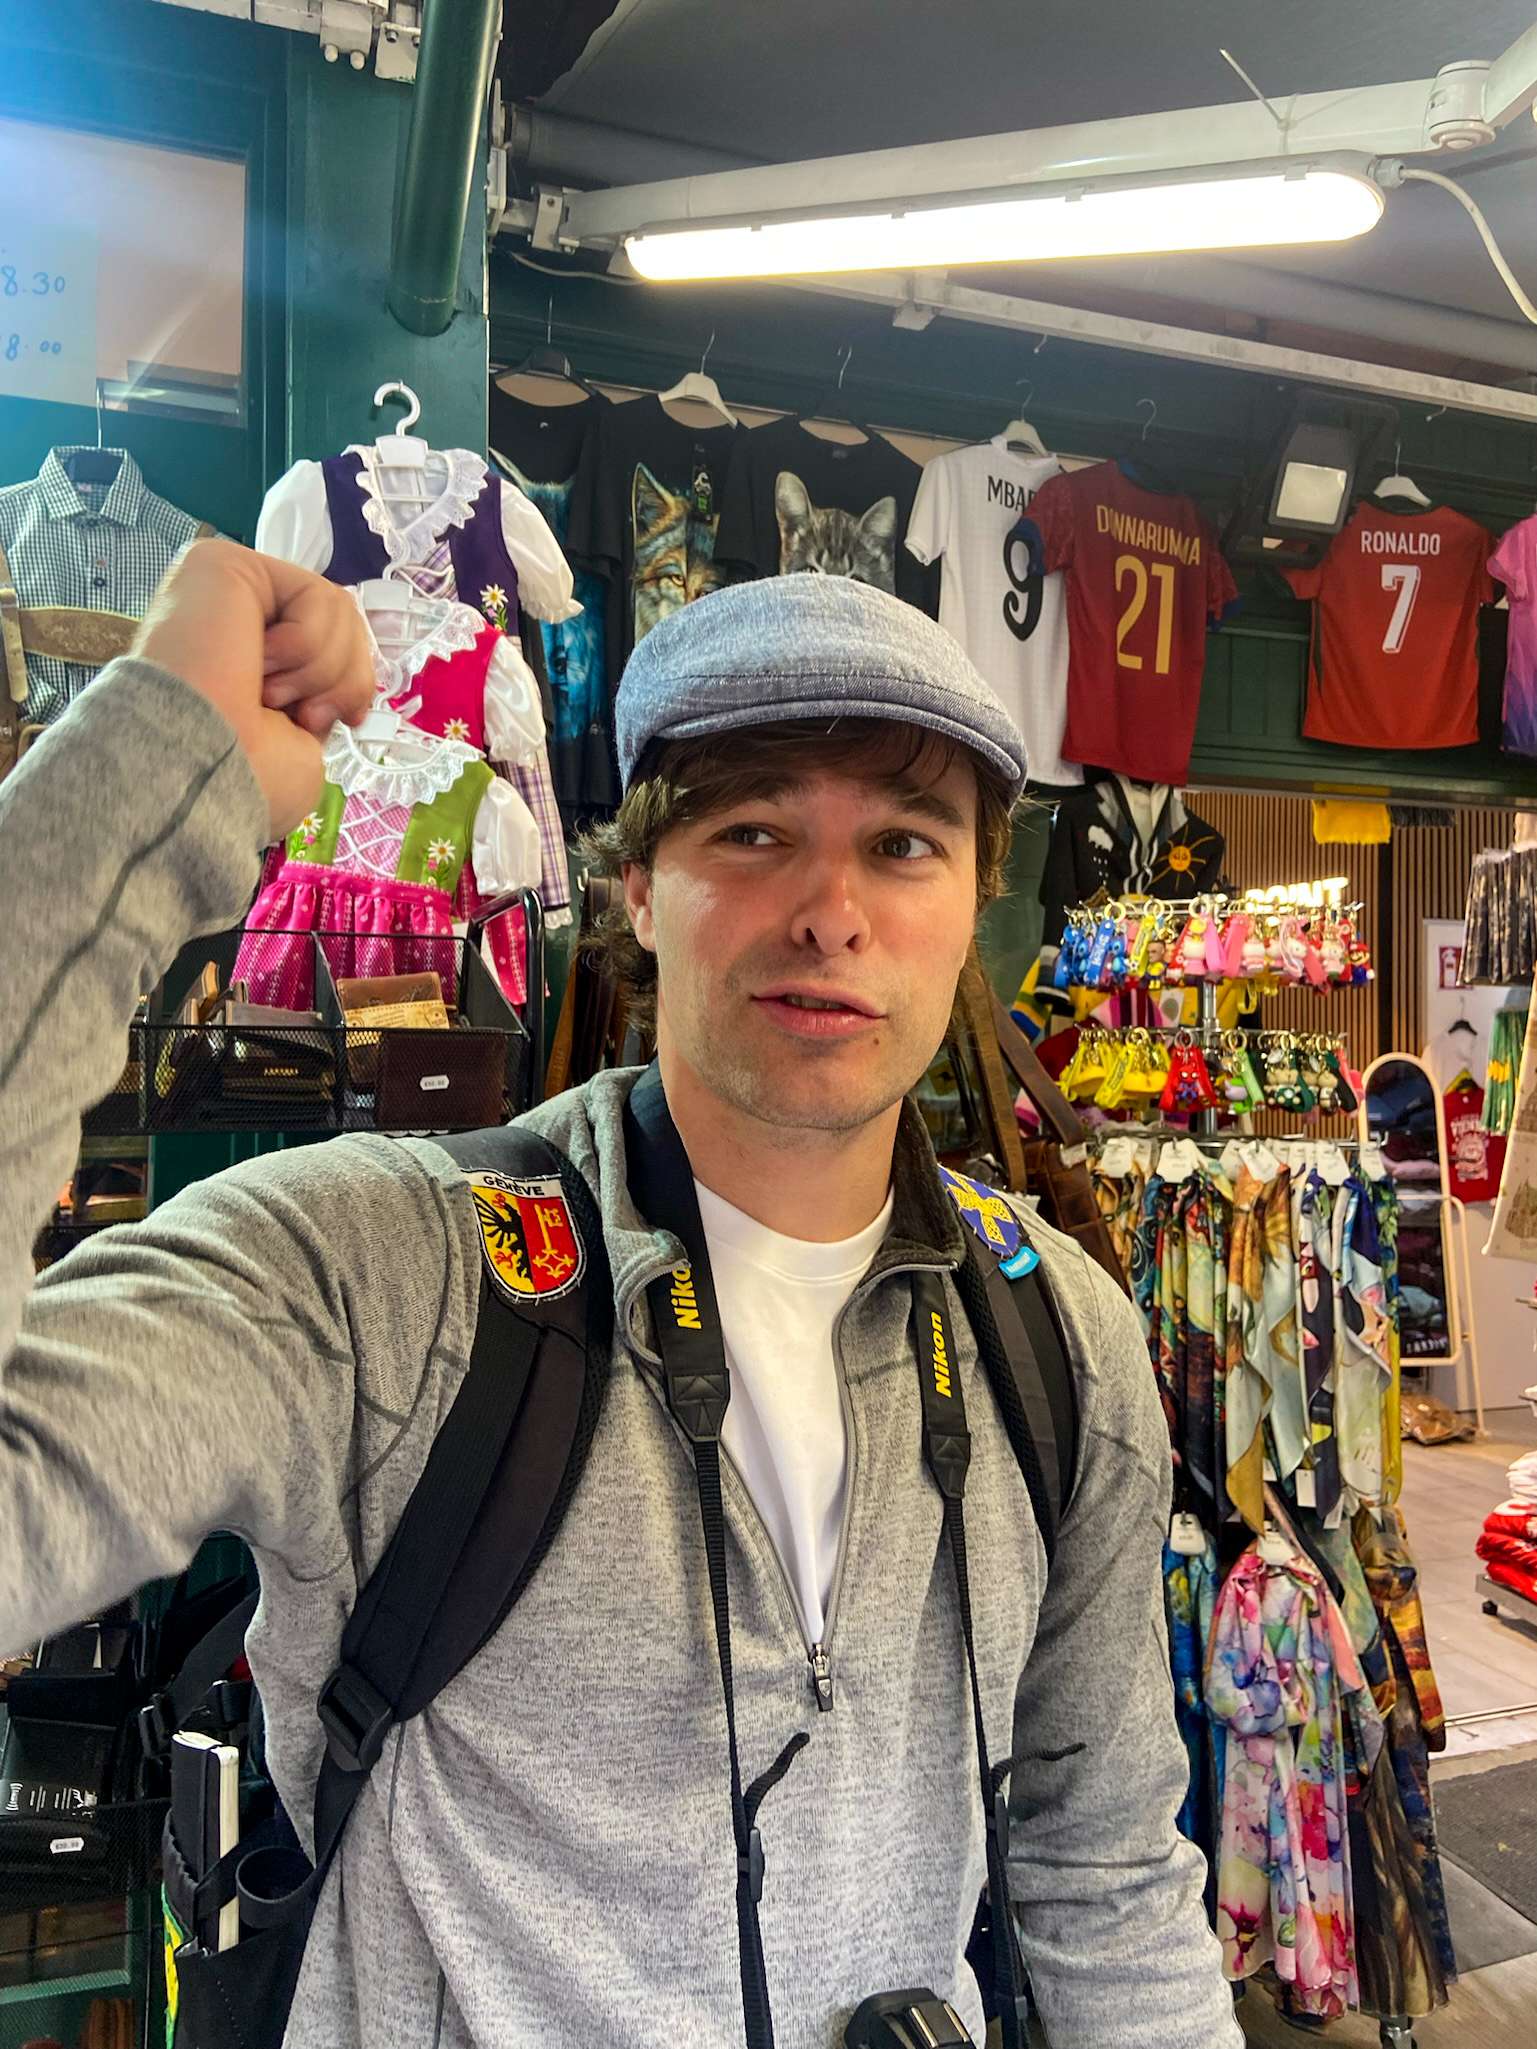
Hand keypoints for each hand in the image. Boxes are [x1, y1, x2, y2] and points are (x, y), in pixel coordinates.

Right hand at [131, 540, 374, 838]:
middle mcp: (233, 625)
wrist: (198, 766)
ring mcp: (227, 592)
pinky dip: (306, 644)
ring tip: (269, 692)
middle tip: (304, 713)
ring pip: (337, 611)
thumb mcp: (304, 749)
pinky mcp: (225, 565)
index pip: (332, 650)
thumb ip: (324, 703)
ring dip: (321, 668)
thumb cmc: (242, 776)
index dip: (355, 682)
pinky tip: (257, 664)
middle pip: (343, 625)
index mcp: (247, 667)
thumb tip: (346, 689)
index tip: (352, 720)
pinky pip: (317, 596)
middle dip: (341, 679)